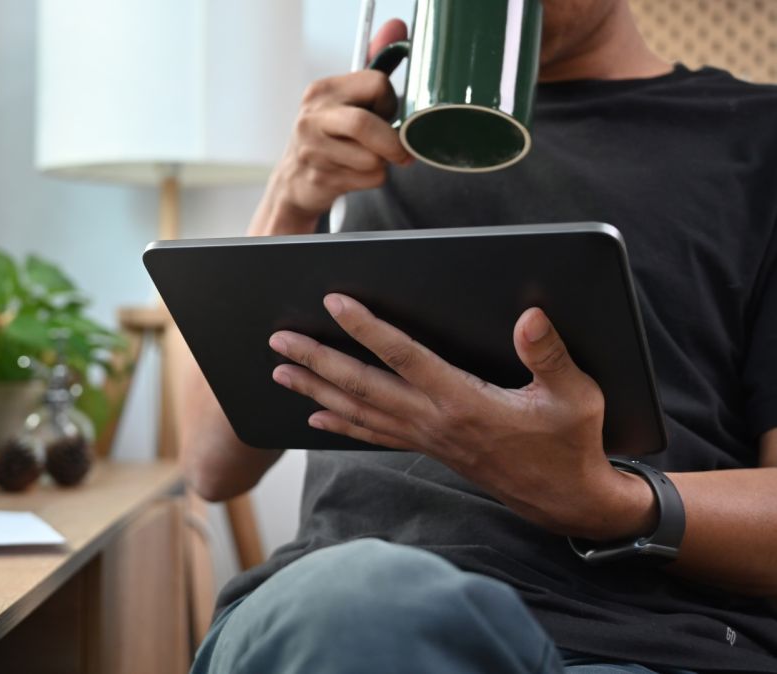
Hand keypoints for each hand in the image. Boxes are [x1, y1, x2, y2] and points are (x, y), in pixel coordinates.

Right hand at [249, 19, 413, 236]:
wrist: (293, 181)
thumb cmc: (329, 136)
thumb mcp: (346, 98)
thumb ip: (374, 63)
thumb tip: (397, 25)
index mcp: (323, 91)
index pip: (377, 84)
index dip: (389, 102)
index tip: (384, 113)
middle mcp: (312, 117)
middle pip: (364, 124)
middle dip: (391, 142)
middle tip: (400, 151)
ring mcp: (312, 150)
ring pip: (372, 158)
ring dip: (381, 163)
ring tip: (366, 159)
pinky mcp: (318, 178)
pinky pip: (368, 179)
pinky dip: (372, 180)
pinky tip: (355, 175)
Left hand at [268, 294, 657, 540]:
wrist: (564, 500)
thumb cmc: (569, 443)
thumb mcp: (575, 396)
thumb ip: (550, 355)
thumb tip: (531, 315)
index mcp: (463, 401)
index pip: (403, 356)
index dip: (367, 328)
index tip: (335, 302)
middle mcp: (433, 420)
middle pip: (362, 385)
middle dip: (317, 359)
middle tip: (279, 339)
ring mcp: (426, 438)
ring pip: (358, 410)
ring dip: (316, 388)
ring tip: (280, 370)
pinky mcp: (428, 448)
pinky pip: (373, 435)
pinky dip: (340, 424)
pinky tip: (315, 414)